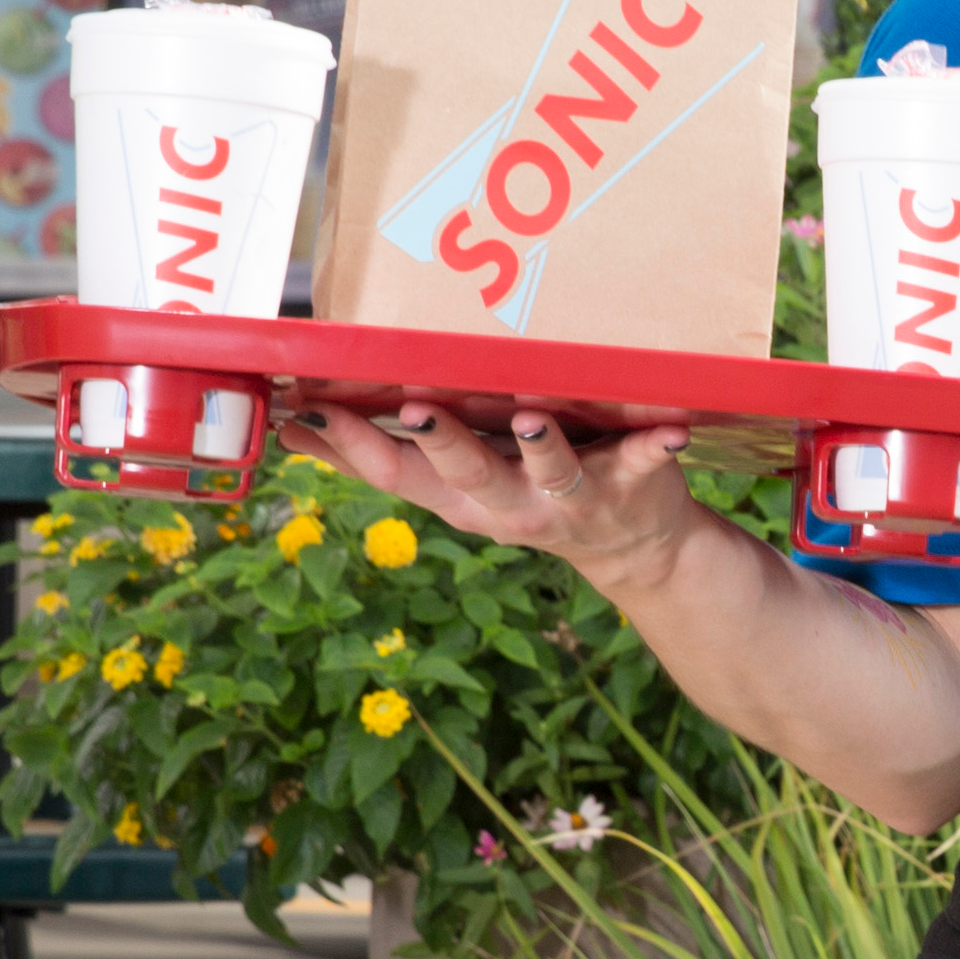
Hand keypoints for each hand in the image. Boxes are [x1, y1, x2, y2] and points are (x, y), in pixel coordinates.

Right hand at [269, 398, 709, 590]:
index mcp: (459, 498)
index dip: (350, 446)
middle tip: (415, 408)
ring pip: (550, 473)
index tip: (306, 409)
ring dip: (541, 447)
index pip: (394, 473)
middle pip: (466, 475)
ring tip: (533, 417)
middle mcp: (509, 504)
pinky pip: (643, 464)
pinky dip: (655, 449)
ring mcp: (570, 500)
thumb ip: (382, 453)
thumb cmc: (524, 492)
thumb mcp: (449, 484)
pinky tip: (670, 431)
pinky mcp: (631, 486)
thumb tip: (290, 420)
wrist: (633, 550)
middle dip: (441, 444)